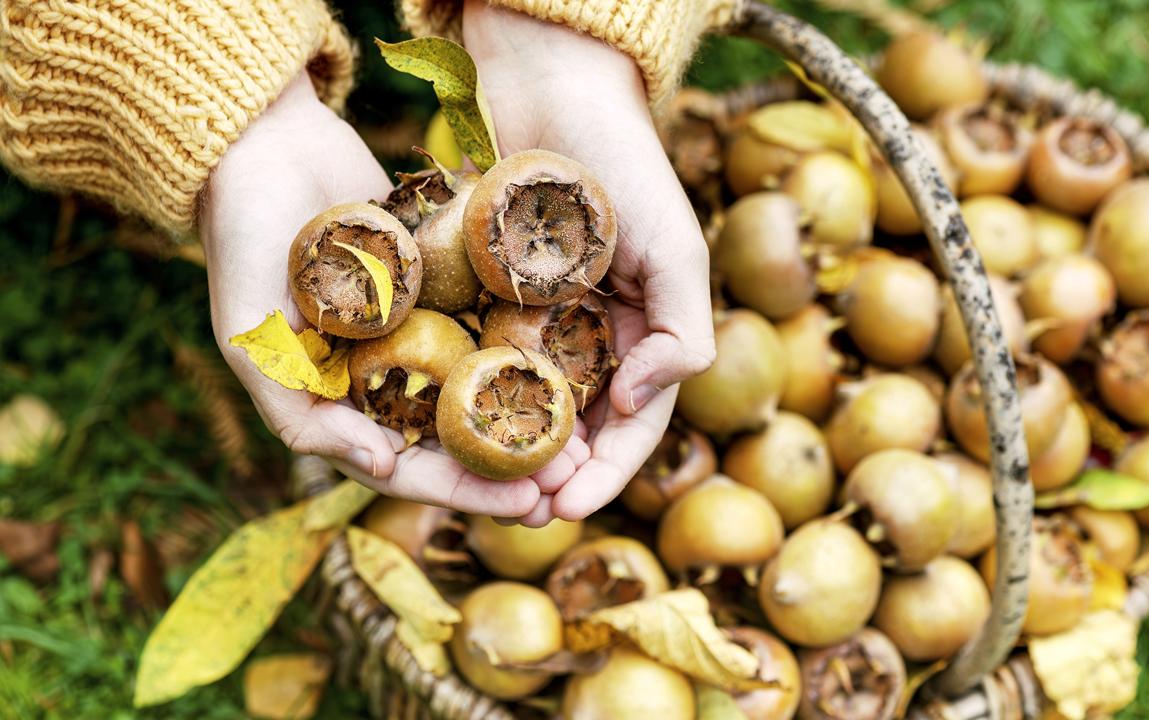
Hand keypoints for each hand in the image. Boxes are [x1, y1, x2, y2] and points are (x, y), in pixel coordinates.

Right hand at [201, 74, 585, 515]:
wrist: (264, 144)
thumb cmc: (242, 242)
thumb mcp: (248, 337)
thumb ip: (298, 412)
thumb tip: (381, 467)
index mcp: (339, 403)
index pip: (409, 466)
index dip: (466, 492)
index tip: (527, 504)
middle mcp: (383, 374)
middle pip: (457, 437)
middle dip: (513, 466)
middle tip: (572, 484)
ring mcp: (417, 328)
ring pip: (483, 386)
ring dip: (530, 416)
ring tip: (586, 437)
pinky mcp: (443, 282)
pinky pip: (491, 321)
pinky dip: (528, 345)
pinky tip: (579, 360)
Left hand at [463, 2, 716, 524]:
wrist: (550, 85)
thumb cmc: (623, 163)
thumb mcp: (674, 245)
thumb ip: (681, 328)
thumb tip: (639, 404)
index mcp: (645, 328)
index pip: (636, 421)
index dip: (609, 470)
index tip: (569, 504)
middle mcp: (594, 330)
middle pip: (579, 424)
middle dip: (556, 473)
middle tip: (522, 512)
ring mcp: (542, 315)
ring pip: (528, 402)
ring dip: (512, 449)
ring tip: (483, 483)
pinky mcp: (491, 293)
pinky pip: (483, 355)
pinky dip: (472, 394)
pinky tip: (445, 425)